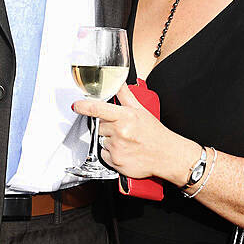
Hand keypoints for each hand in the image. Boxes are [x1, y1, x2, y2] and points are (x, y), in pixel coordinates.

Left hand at [73, 83, 189, 183]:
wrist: (167, 155)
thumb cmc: (155, 134)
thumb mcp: (142, 110)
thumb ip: (125, 95)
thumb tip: (117, 82)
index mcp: (125, 116)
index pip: (98, 109)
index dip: (84, 106)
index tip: (76, 106)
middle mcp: (120, 132)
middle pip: (99, 126)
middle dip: (108, 127)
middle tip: (123, 129)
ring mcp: (117, 147)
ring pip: (101, 140)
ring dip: (110, 141)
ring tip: (126, 141)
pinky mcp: (116, 161)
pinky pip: (103, 155)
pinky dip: (111, 153)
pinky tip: (124, 151)